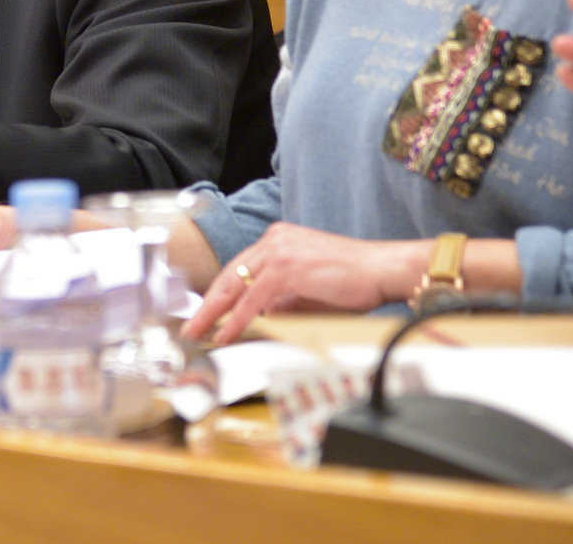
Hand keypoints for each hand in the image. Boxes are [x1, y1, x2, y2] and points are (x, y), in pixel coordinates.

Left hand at [182, 224, 422, 345]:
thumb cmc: (355, 280)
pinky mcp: (286, 267)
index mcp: (278, 239)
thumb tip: (261, 316)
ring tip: (199, 333)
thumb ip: (283, 298)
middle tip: (190, 326)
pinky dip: (237, 319)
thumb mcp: (308, 289)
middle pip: (230, 275)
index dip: (219, 293)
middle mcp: (274, 239)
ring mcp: (279, 250)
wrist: (382, 269)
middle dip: (207, 304)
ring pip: (235, 286)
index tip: (206, 313)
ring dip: (214, 314)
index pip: (239, 269)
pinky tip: (226, 333)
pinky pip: (253, 298)